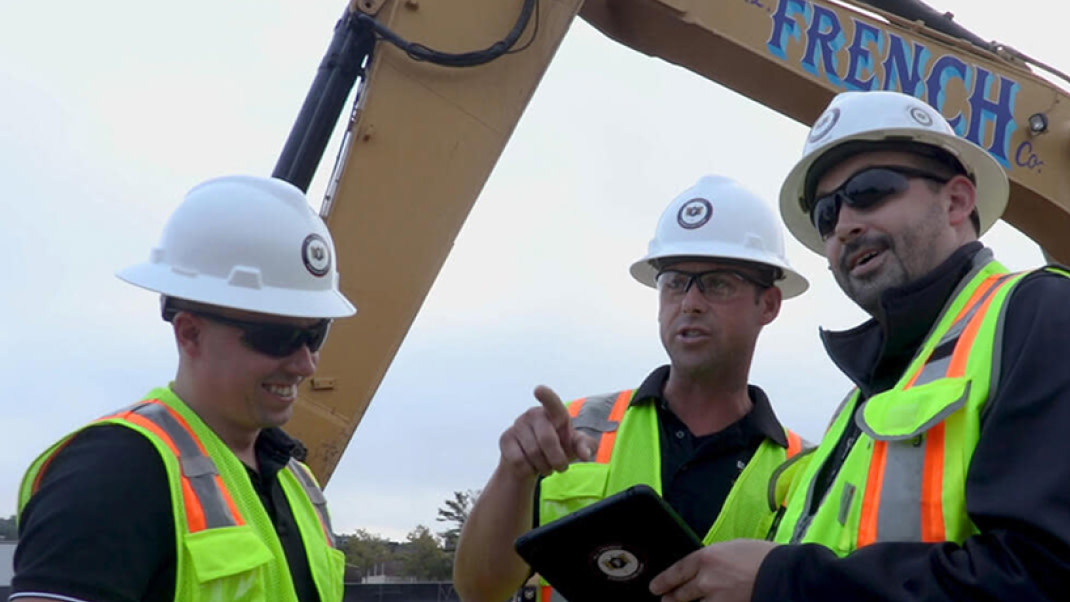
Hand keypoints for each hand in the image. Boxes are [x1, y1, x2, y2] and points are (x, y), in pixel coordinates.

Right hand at [499, 385, 595, 478]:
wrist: (532, 462)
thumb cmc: (557, 448)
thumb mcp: (574, 447)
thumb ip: (585, 446)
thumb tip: (585, 454)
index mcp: (552, 412)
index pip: (551, 402)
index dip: (546, 396)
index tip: (538, 390)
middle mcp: (533, 414)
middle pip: (547, 440)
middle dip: (558, 460)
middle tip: (561, 468)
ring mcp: (517, 425)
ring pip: (533, 453)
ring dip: (544, 467)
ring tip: (546, 466)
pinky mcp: (505, 439)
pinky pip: (519, 461)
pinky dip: (529, 470)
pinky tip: (531, 466)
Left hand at [650, 539, 777, 601]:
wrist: (785, 575)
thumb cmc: (763, 557)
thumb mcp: (732, 548)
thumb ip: (714, 559)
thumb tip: (704, 568)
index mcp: (706, 558)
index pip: (677, 572)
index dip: (663, 581)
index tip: (655, 587)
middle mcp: (707, 580)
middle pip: (681, 593)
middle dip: (671, 598)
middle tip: (665, 599)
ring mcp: (717, 599)